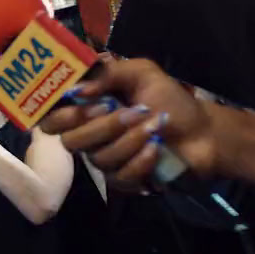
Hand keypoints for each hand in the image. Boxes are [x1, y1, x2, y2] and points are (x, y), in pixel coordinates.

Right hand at [39, 58, 217, 187]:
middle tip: (130, 112)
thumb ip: (108, 73)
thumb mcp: (141, 73)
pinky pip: (120, 176)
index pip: (51, 118)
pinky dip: (141, 160)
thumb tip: (77, 90)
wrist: (203, 132)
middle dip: (102, 126)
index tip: (88, 101)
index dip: (61, 114)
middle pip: (69, 141)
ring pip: (98, 158)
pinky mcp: (123, 180)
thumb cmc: (170, 100)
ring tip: (154, 126)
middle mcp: (89, 135)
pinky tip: (156, 148)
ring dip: (130, 140)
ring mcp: (105, 159)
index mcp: (87, 109)